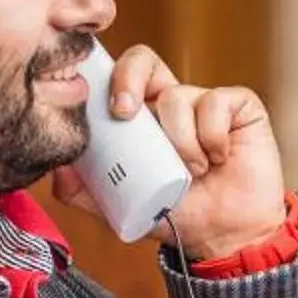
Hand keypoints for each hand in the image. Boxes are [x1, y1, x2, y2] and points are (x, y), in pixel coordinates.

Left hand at [47, 44, 284, 260]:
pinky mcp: (239, 106)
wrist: (224, 237)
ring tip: (191, 173)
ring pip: (178, 97)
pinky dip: (212, 138)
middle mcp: (170, 102)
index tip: (105, 110)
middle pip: (143, 60)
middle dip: (129, 80)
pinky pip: (217, 104)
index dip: (108, 79)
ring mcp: (204, 101)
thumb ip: (85, 194)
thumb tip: (58, 173)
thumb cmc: (177, 215)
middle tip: (125, 114)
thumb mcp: (121, 208)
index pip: (118, 78)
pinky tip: (218, 159)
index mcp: (140, 119)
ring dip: (180, 142)